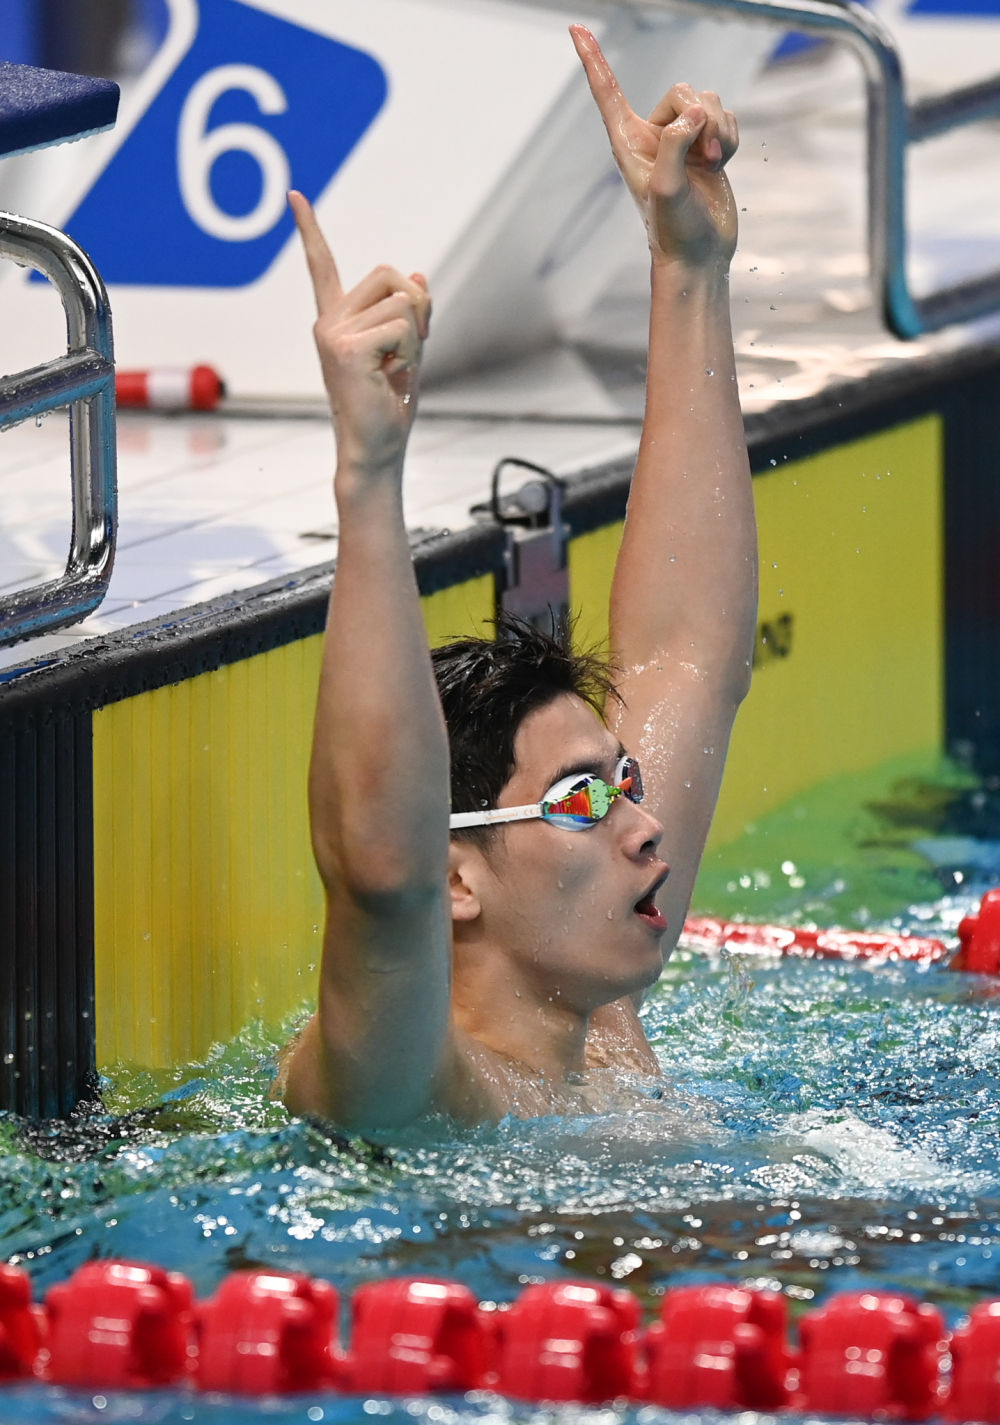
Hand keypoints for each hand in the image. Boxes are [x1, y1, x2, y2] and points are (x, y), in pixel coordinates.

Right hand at [289, 190, 430, 475]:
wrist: (375, 450)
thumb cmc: (387, 409)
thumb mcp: (406, 354)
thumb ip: (410, 316)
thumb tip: (418, 273)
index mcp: (337, 320)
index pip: (322, 267)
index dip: (310, 231)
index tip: (295, 195)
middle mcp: (328, 321)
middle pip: (389, 273)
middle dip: (415, 305)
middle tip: (405, 352)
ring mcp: (332, 332)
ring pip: (403, 302)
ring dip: (416, 338)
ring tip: (394, 372)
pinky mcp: (345, 348)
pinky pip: (402, 328)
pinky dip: (410, 354)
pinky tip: (389, 378)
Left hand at [570, 27, 738, 269]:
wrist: (700, 255)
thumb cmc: (674, 230)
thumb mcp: (667, 187)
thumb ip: (675, 144)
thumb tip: (695, 114)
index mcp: (628, 142)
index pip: (608, 92)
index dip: (593, 59)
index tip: (575, 29)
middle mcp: (653, 135)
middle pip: (683, 91)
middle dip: (701, 118)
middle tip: (703, 158)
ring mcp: (682, 139)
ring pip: (710, 101)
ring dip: (719, 131)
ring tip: (711, 165)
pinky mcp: (707, 145)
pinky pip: (726, 117)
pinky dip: (730, 137)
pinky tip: (720, 164)